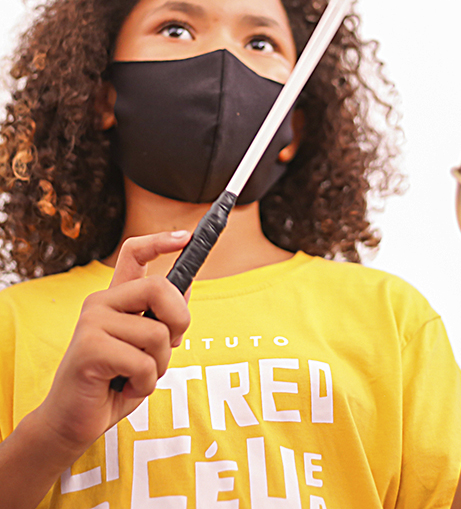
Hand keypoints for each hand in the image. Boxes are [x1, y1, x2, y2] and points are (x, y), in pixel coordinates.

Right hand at [33, 231, 191, 454]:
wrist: (74, 422)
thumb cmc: (114, 382)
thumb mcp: (148, 346)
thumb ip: (163, 318)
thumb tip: (187, 286)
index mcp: (115, 298)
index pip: (134, 253)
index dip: (161, 241)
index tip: (186, 237)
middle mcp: (101, 303)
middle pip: (160, 288)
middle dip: (179, 321)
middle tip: (170, 345)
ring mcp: (92, 323)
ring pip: (158, 333)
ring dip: (159, 365)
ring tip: (137, 375)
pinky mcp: (89, 349)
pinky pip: (144, 362)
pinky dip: (145, 383)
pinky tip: (125, 388)